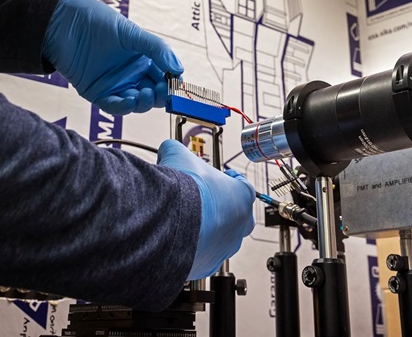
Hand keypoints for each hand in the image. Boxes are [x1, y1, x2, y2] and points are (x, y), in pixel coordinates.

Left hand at [43, 0, 183, 114]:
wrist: (63, 22)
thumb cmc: (97, 22)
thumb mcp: (133, 33)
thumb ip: (157, 49)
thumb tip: (179, 69)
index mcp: (144, 61)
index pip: (164, 78)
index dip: (172, 83)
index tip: (177, 83)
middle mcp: (132, 76)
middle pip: (154, 94)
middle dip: (161, 96)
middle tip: (163, 91)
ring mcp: (116, 86)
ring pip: (137, 103)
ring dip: (145, 102)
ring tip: (147, 94)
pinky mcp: (98, 94)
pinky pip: (115, 106)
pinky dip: (125, 107)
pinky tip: (131, 100)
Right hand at [157, 140, 254, 279]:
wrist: (172, 223)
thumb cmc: (186, 192)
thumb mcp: (179, 155)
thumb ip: (177, 150)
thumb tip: (168, 148)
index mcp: (243, 195)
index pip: (242, 185)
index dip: (229, 180)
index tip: (221, 178)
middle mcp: (241, 223)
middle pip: (236, 214)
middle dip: (222, 208)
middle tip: (205, 202)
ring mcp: (227, 246)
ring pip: (221, 237)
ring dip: (208, 229)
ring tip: (189, 220)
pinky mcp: (209, 263)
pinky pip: (204, 255)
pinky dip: (194, 248)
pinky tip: (181, 237)